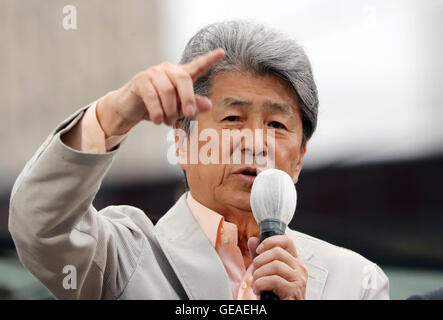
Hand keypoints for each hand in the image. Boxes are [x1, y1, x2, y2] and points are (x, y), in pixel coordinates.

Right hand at [96, 48, 225, 136]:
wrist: (130, 109)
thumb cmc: (158, 108)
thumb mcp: (178, 109)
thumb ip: (193, 105)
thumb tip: (209, 104)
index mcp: (180, 75)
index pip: (197, 65)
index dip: (209, 59)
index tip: (222, 52)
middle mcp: (167, 70)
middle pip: (183, 78)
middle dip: (188, 98)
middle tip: (189, 115)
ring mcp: (152, 73)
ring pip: (167, 91)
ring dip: (169, 110)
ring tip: (167, 121)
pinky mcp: (140, 80)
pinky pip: (152, 96)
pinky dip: (157, 112)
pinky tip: (158, 120)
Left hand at [248, 235, 307, 299]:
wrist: (286, 308)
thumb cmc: (277, 294)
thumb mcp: (266, 272)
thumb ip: (260, 257)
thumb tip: (253, 240)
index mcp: (293, 261)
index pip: (286, 240)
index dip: (270, 241)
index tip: (259, 249)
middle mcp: (299, 268)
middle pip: (277, 251)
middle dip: (259, 260)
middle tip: (254, 271)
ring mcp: (298, 279)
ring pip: (275, 265)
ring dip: (259, 274)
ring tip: (256, 283)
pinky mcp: (294, 290)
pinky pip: (274, 280)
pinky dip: (260, 284)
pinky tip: (259, 290)